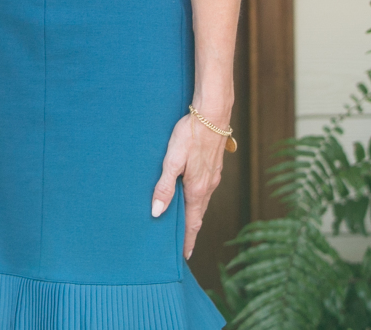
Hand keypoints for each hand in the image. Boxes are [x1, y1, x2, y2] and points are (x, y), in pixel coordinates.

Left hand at [151, 108, 228, 258]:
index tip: (185, 255)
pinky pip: (205, 190)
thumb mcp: (172, 161)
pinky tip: (191, 196)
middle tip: (182, 245)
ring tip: (185, 224)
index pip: (193, 222)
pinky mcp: (214, 166)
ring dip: (194, 215)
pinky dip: (198, 200)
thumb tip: (156, 212)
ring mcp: (213, 176)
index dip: (188, 239)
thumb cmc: (190, 135)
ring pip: (202, 202)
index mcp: (198, 189)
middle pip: (199, 214)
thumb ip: (164, 186)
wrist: (213, 114)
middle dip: (191, 230)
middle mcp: (209, 186)